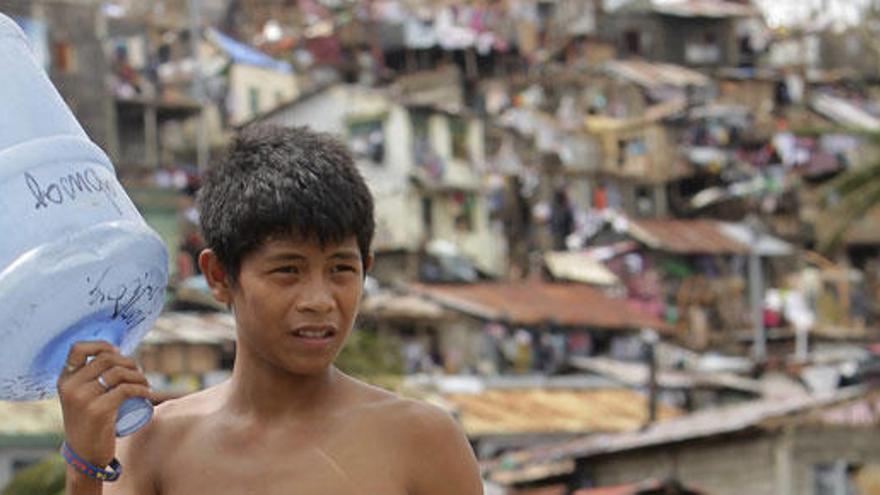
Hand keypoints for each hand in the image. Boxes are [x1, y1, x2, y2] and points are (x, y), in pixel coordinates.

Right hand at [57, 341, 154, 467]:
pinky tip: (148, 393)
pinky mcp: (98, 411)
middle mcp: (71, 387)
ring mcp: (83, 398)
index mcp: (64, 380)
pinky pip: (126, 390)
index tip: (118, 353)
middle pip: (107, 359)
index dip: (102, 345)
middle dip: (129, 362)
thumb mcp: (79, 397)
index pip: (78, 348)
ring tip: (145, 384)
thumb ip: (86, 379)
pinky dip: (142, 389)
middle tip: (138, 373)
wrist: (84, 454)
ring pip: (119, 373)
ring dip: (139, 376)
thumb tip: (115, 353)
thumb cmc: (88, 422)